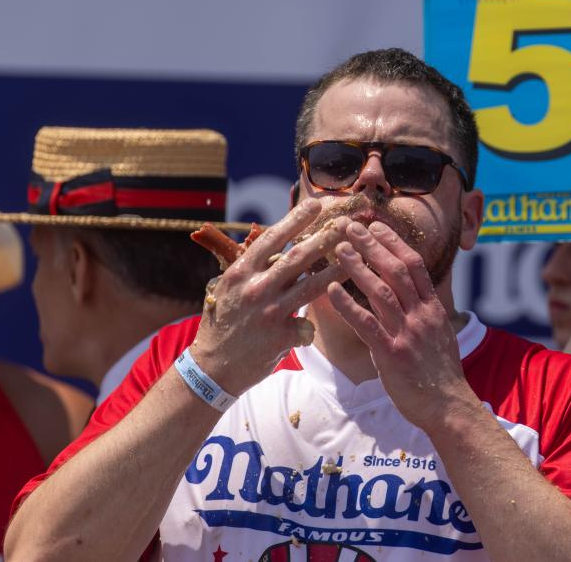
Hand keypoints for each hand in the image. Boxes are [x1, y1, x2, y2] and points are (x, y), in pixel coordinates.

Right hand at [192, 198, 348, 395]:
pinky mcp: (279, 338)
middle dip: (325, 238)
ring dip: (336, 271)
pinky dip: (315, 323)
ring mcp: (268, 313)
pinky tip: (334, 315)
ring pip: (311, 287)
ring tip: (358, 257)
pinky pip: (307, 326)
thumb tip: (269, 239)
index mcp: (241, 272)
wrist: (212, 367)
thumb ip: (250, 267)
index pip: (272, 239)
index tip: (315, 203)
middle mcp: (255, 288)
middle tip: (346, 223)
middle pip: (298, 258)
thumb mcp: (228, 287)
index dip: (295, 220)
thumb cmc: (223, 321)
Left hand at [328, 221, 479, 429]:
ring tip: (340, 249)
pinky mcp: (392, 354)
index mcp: (433, 308)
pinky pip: (366, 324)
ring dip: (359, 267)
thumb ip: (423, 313)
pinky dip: (348, 305)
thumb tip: (408, 297)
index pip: (414, 265)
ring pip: (381, 291)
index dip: (394, 242)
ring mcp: (407, 333)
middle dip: (373, 245)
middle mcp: (422, 315)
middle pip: (396, 270)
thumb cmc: (441, 374)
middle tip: (351, 226)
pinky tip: (332, 290)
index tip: (376, 226)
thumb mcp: (440, 335)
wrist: (449, 406)